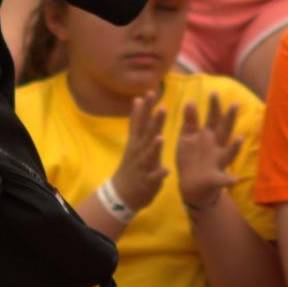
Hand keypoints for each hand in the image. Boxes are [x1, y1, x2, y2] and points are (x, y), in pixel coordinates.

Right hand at [112, 93, 169, 211]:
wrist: (121, 194)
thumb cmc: (132, 165)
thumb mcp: (132, 140)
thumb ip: (137, 121)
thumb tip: (138, 99)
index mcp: (136, 142)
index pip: (140, 121)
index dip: (145, 108)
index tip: (150, 92)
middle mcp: (139, 152)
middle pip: (146, 135)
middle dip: (154, 121)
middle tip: (162, 106)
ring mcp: (143, 166)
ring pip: (150, 155)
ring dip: (155, 147)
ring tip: (161, 137)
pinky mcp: (148, 181)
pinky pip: (154, 177)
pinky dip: (159, 173)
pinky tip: (166, 170)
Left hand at [175, 93, 241, 211]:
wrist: (192, 186)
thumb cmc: (191, 159)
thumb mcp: (188, 138)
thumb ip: (190, 121)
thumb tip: (191, 101)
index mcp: (208, 136)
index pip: (212, 119)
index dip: (213, 107)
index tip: (213, 91)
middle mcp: (216, 147)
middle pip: (223, 131)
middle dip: (229, 119)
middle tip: (235, 104)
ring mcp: (218, 163)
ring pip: (228, 153)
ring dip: (235, 146)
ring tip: (240, 138)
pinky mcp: (216, 179)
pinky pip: (223, 180)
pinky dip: (229, 180)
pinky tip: (235, 179)